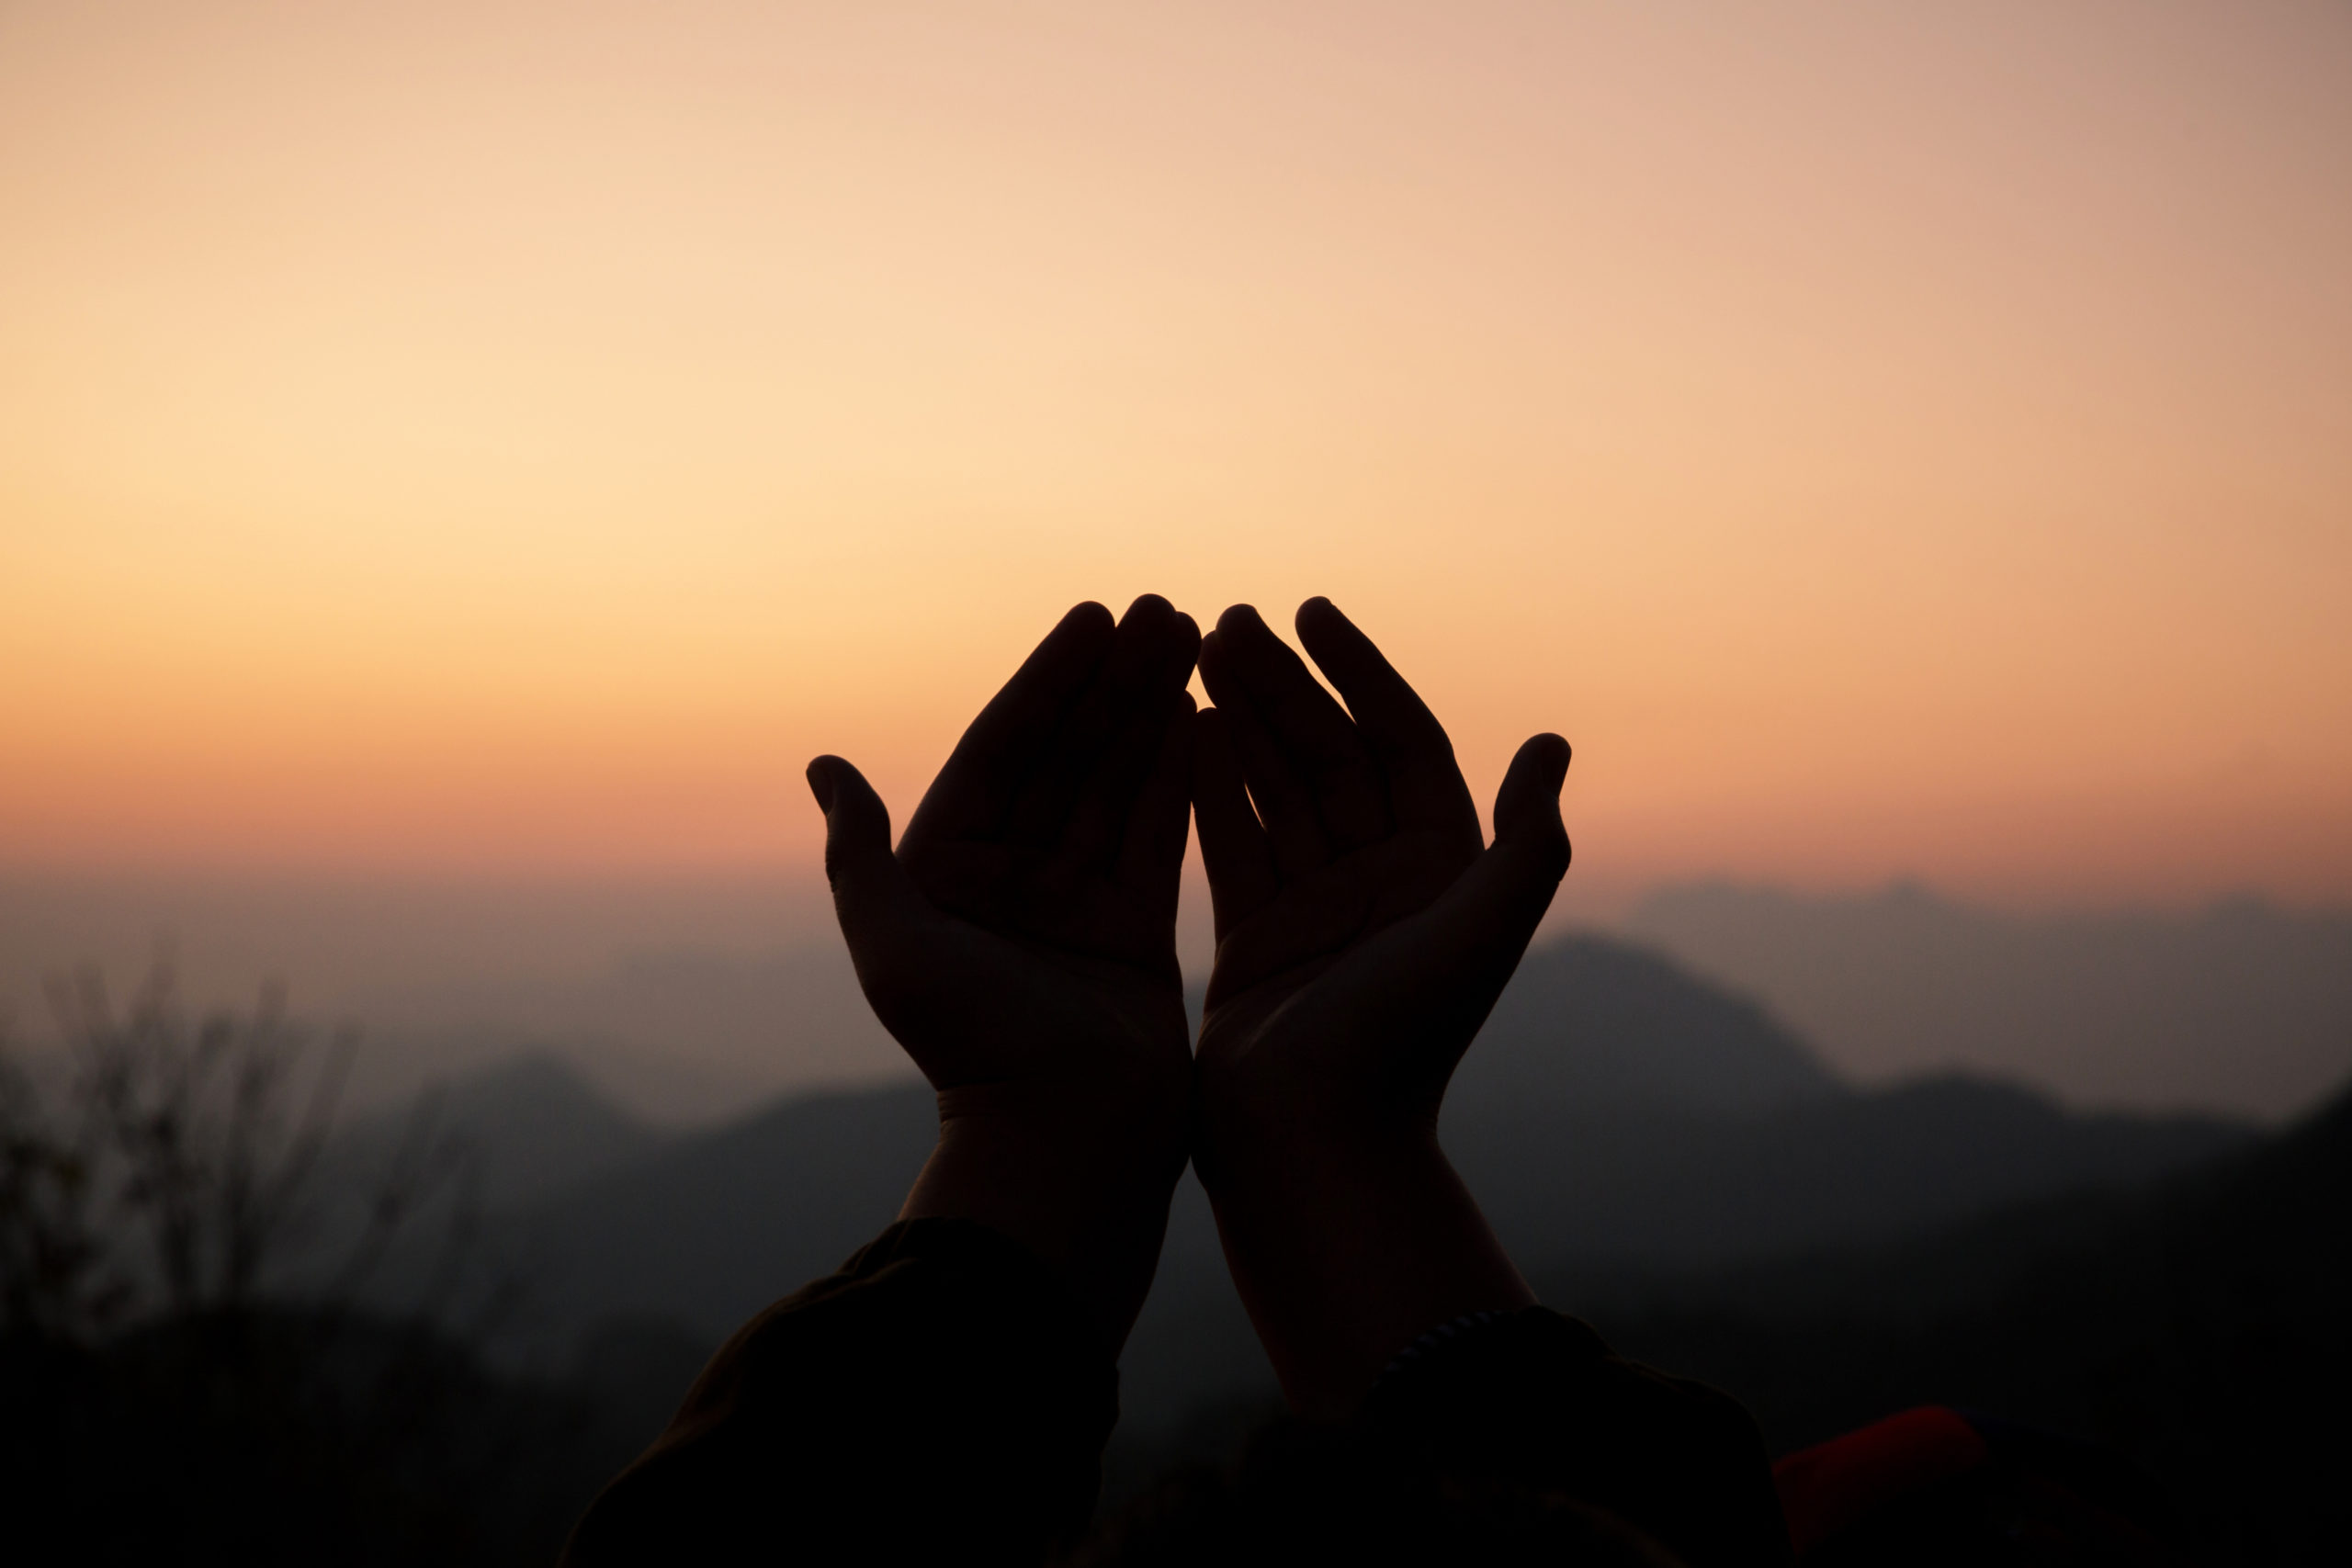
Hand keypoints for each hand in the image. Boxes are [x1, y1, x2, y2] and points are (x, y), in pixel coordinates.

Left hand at [806, 595, 1200, 1345]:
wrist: (1061, 1144)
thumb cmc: (971, 1047)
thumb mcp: (894, 945)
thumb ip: (862, 855)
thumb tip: (824, 767)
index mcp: (948, 872)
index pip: (1003, 750)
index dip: (1048, 681)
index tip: (1093, 619)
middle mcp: (1011, 880)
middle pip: (1068, 756)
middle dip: (1115, 682)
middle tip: (1165, 610)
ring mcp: (1076, 904)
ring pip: (1120, 785)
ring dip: (1155, 712)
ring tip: (1199, 638)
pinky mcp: (1135, 933)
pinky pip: (1163, 837)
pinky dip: (1183, 778)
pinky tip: (1209, 716)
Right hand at [1190, 598, 1570, 1414]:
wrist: (1318, 1153)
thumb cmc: (1402, 1046)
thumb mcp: (1478, 936)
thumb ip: (1526, 844)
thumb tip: (1552, 743)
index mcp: (1443, 872)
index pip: (1402, 743)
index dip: (1361, 671)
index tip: (1311, 611)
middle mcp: (1384, 884)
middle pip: (1331, 756)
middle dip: (1283, 685)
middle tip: (1227, 619)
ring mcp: (1318, 911)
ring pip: (1276, 791)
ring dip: (1241, 721)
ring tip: (1193, 654)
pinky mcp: (1257, 942)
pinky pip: (1230, 843)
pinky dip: (1207, 787)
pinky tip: (1178, 729)